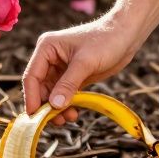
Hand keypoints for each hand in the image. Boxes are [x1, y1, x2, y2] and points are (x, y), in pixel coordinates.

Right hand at [22, 14, 142, 124]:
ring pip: (51, 94)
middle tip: (57, 121)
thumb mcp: (86, 63)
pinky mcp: (73, 77)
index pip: (32, 77)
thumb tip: (54, 106)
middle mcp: (50, 58)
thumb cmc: (105, 41)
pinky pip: (64, 95)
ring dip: (57, 108)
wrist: (126, 36)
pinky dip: (66, 105)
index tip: (36, 117)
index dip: (31, 98)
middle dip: (46, 106)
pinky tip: (74, 113)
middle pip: (40, 88)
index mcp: (47, 48)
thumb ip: (68, 84)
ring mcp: (61, 68)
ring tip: (69, 118)